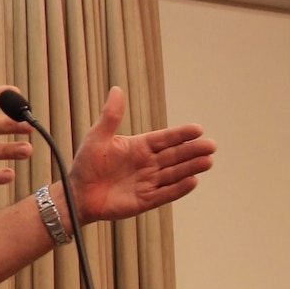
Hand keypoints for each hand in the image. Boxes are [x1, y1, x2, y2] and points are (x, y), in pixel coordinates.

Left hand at [69, 86, 215, 223]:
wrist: (77, 194)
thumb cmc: (86, 164)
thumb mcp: (97, 136)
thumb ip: (111, 116)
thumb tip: (116, 88)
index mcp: (138, 147)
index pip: (164, 139)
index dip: (180, 134)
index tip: (198, 129)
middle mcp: (147, 163)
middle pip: (174, 156)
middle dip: (192, 150)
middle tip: (211, 145)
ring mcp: (148, 182)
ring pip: (174, 173)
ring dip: (191, 168)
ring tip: (208, 161)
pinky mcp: (145, 200)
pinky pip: (165, 193)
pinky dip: (179, 188)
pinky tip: (193, 181)